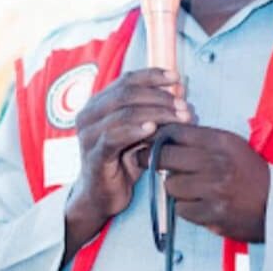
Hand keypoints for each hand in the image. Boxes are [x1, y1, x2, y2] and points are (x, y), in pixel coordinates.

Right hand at [62, 69, 190, 265]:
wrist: (102, 197)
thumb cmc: (122, 161)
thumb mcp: (139, 132)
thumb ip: (152, 113)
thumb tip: (181, 94)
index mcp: (98, 103)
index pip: (126, 80)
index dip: (152, 76)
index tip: (176, 78)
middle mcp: (89, 114)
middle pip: (127, 93)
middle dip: (160, 98)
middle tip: (184, 107)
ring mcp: (89, 135)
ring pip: (124, 113)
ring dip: (156, 113)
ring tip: (178, 118)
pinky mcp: (93, 155)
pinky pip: (113, 137)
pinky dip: (135, 130)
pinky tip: (153, 129)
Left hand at [140, 124, 270, 242]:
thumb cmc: (250, 172)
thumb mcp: (230, 145)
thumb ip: (201, 138)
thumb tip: (165, 133)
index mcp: (219, 141)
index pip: (175, 131)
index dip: (158, 137)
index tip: (150, 142)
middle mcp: (215, 162)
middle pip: (165, 156)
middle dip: (155, 160)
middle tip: (151, 162)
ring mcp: (213, 188)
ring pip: (170, 185)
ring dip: (174, 188)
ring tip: (187, 188)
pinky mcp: (212, 213)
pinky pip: (181, 209)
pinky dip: (185, 208)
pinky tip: (198, 204)